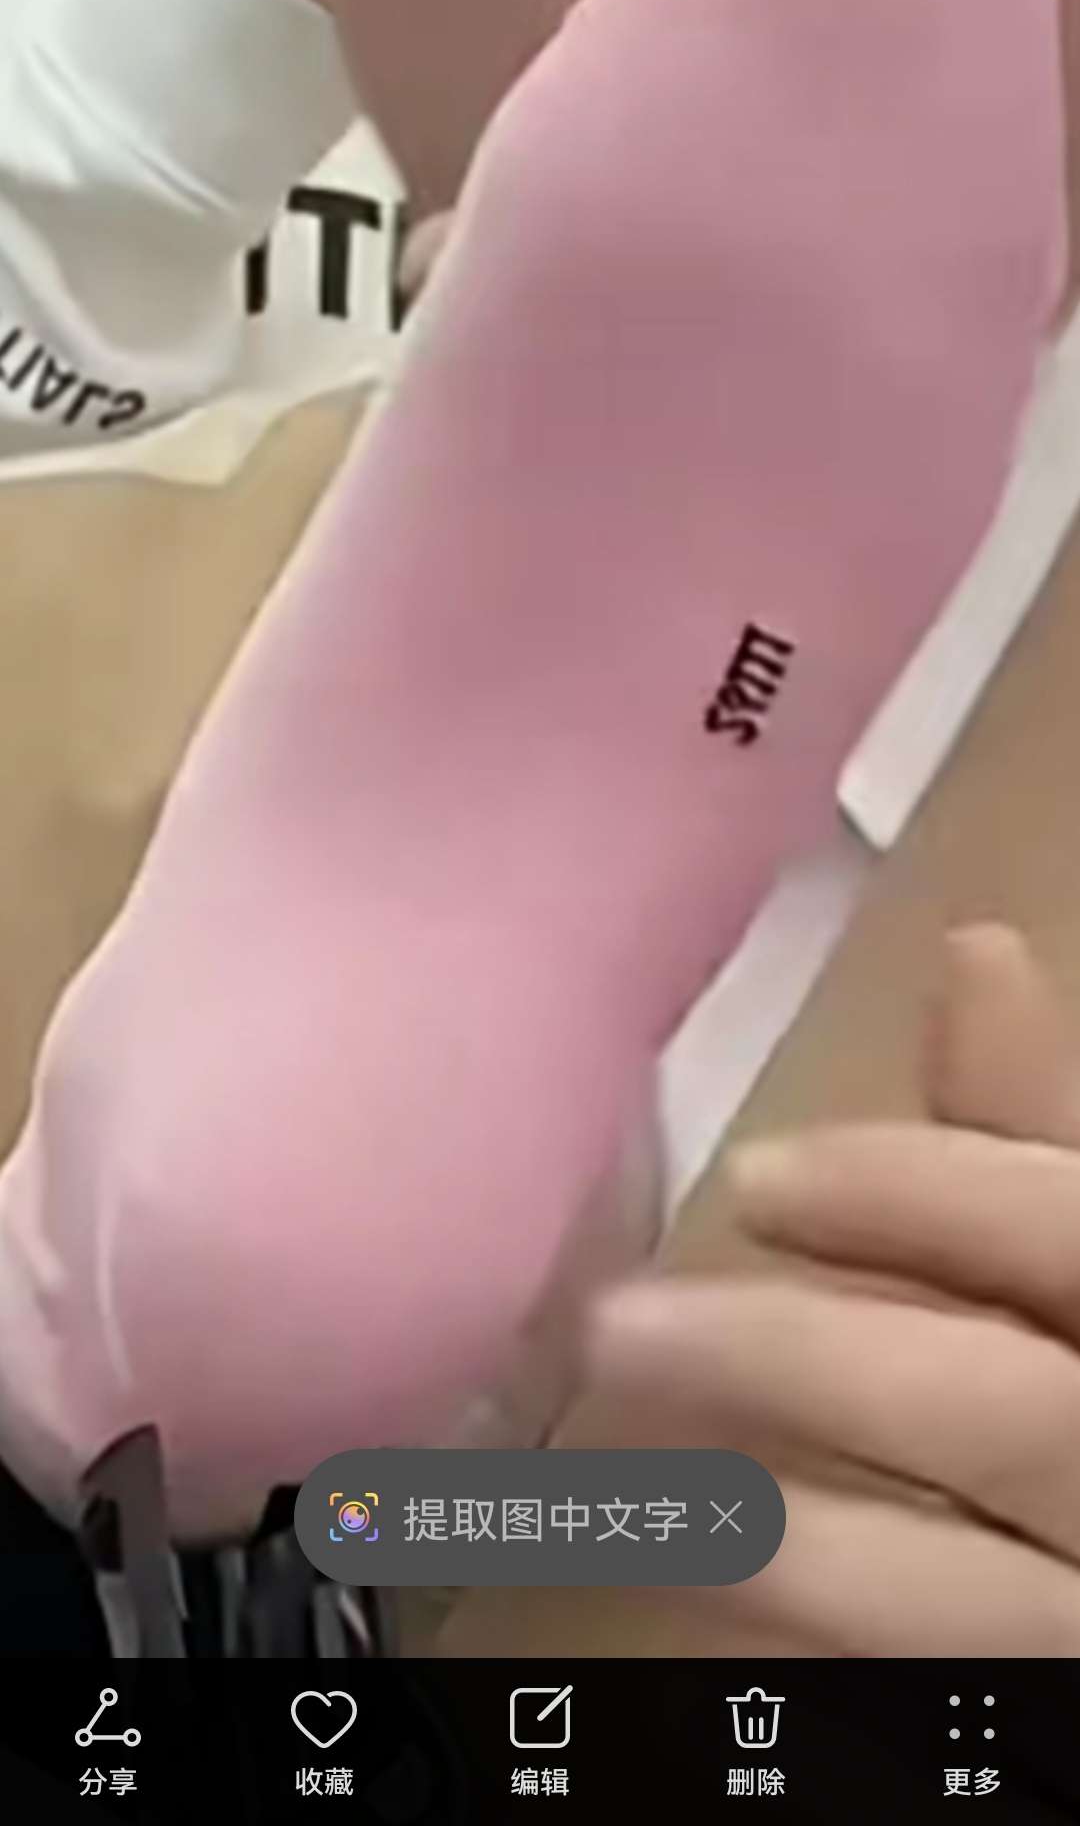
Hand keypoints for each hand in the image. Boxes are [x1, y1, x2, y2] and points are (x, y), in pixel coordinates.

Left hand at [584, 925, 1079, 1653]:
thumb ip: (1031, 1130)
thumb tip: (973, 953)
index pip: (1071, 1234)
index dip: (923, 1195)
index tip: (758, 1175)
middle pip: (1007, 1417)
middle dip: (806, 1363)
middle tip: (614, 1328)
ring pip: (967, 1599)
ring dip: (781, 1534)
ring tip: (623, 1490)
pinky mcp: (1046, 1708)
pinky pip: (931, 1691)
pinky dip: (811, 1643)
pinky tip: (694, 1598)